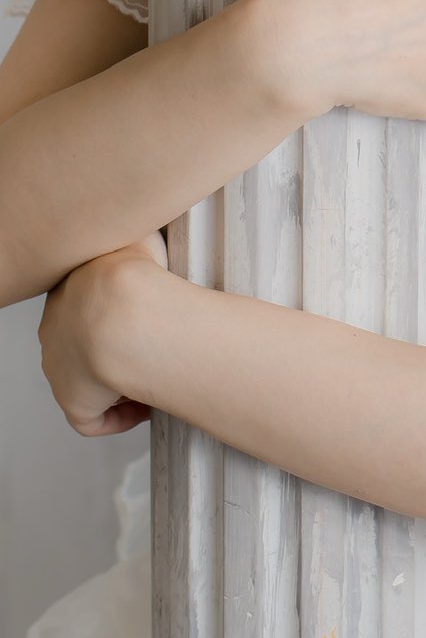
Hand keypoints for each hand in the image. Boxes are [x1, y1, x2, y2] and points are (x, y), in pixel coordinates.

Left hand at [38, 232, 168, 437]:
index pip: (85, 304)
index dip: (116, 311)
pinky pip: (93, 418)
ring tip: (154, 372)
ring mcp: (61, 369)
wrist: (127, 313)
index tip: (145, 311)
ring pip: (89, 378)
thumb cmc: (136, 273)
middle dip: (115, 346)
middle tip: (149, 343)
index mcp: (66, 292)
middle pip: (82, 342)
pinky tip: (146, 406)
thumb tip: (158, 219)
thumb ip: (143, 229)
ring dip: (120, 378)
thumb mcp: (140, 234)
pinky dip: (119, 416)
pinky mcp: (74, 403)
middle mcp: (55, 331)